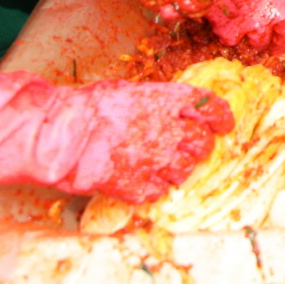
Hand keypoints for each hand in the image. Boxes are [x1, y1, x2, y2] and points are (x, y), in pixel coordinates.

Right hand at [0, 77, 235, 201]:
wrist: (61, 134)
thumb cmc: (89, 106)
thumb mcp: (128, 92)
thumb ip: (154, 102)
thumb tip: (167, 109)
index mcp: (168, 100)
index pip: (212, 109)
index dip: (221, 118)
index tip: (222, 125)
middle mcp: (169, 131)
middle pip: (203, 145)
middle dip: (197, 148)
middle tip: (184, 149)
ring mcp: (156, 161)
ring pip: (184, 172)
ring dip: (175, 170)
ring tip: (157, 166)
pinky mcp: (138, 186)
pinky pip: (158, 192)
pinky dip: (151, 188)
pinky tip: (138, 180)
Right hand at [204, 0, 284, 52]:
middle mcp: (276, 10)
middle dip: (283, 41)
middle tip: (276, 47)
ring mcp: (256, 23)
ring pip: (262, 42)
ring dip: (257, 42)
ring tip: (250, 38)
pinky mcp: (235, 32)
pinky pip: (235, 40)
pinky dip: (230, 35)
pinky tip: (224, 25)